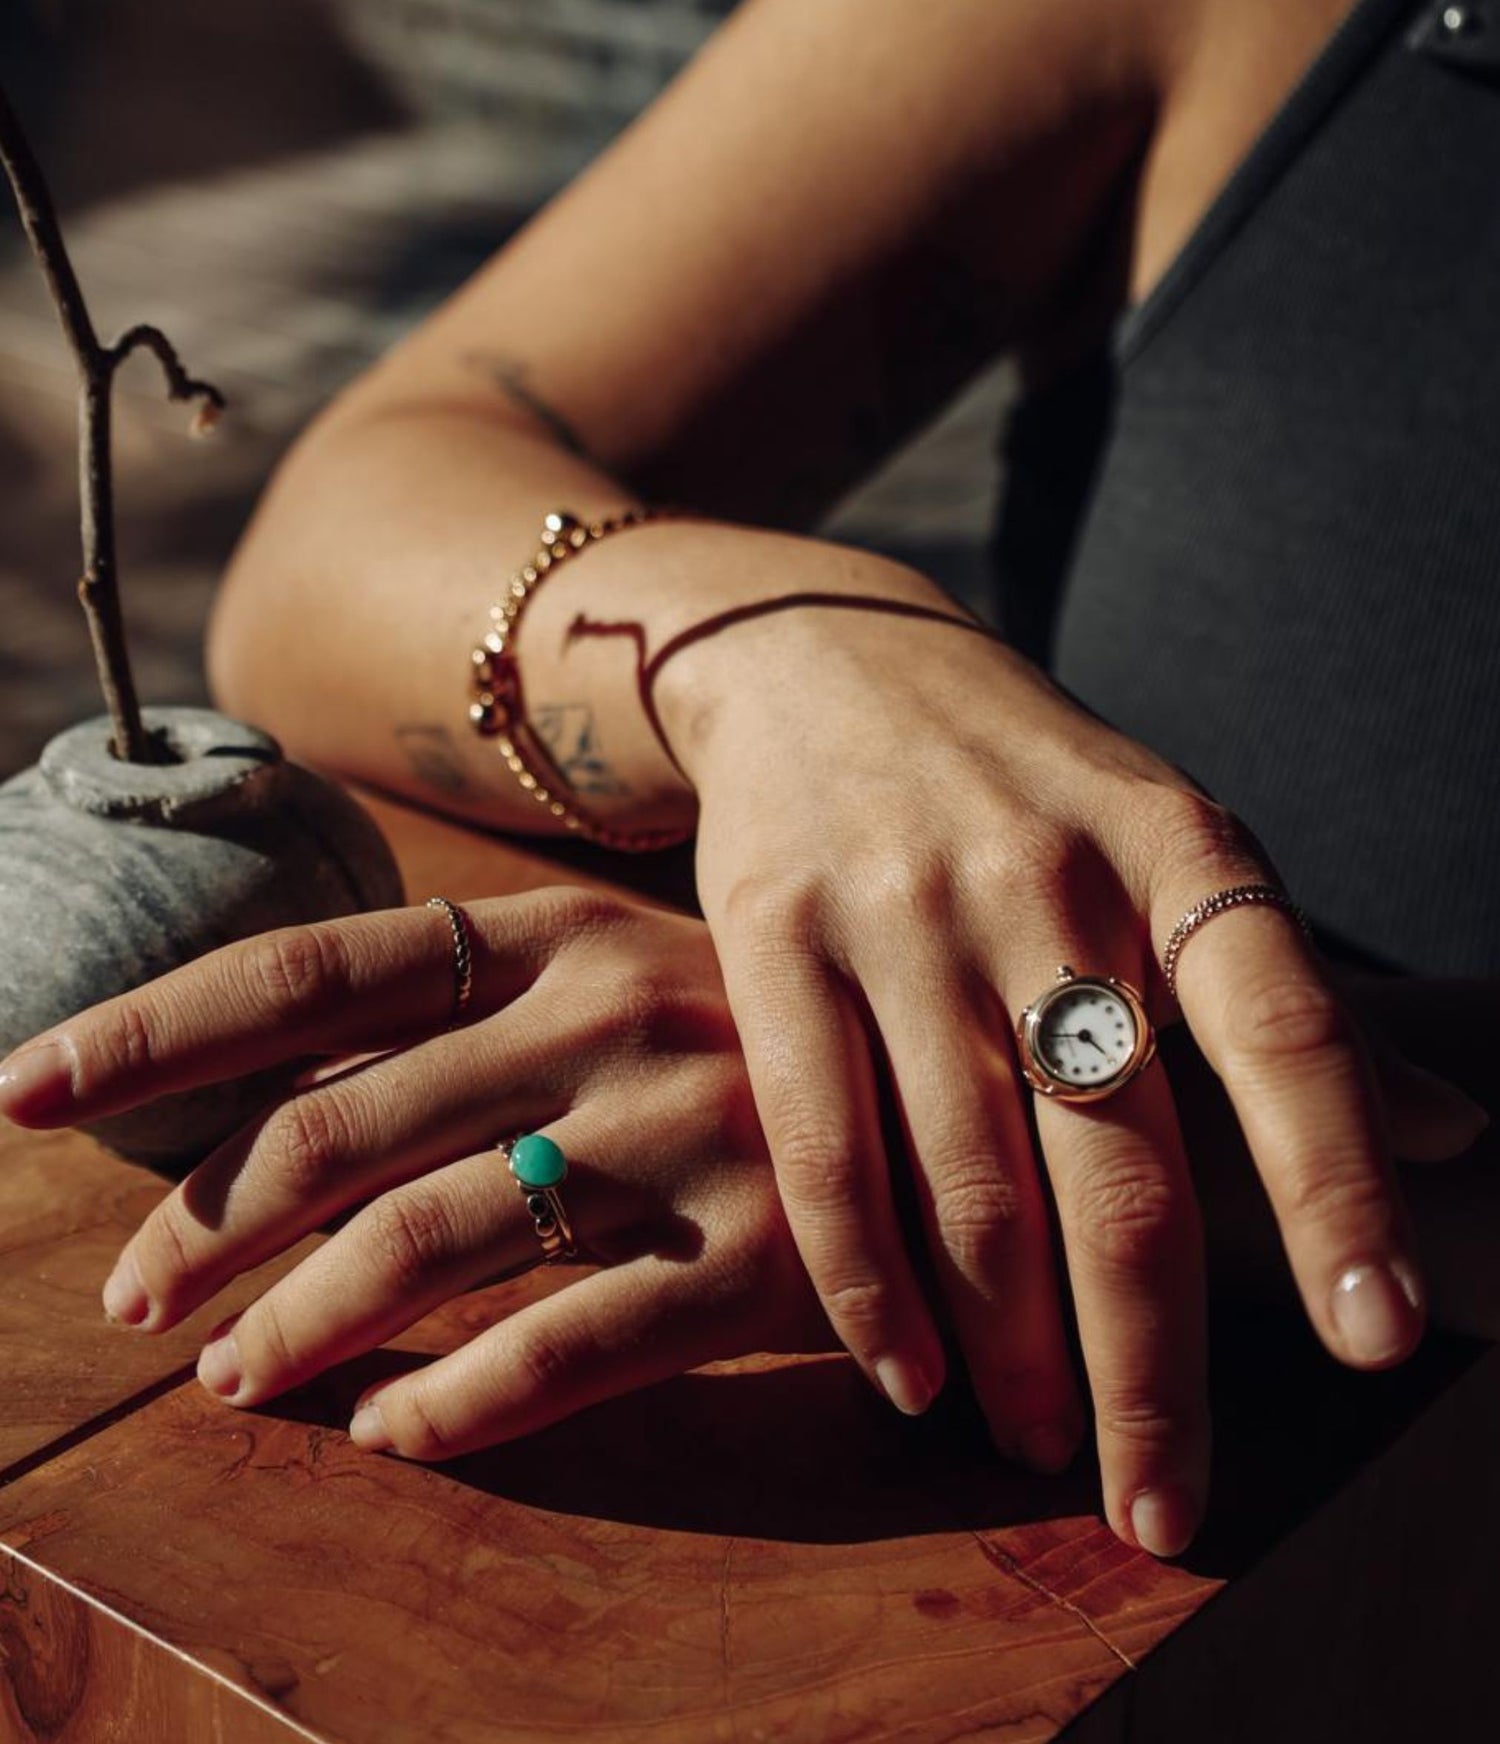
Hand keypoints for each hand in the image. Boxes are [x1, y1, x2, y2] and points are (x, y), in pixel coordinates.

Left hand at [0, 892, 829, 1456]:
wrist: (979, 1097)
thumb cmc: (758, 1048)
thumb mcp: (617, 985)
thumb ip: (465, 1033)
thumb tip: (273, 1108)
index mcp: (553, 934)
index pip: (311, 968)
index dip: (153, 1028)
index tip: (20, 1082)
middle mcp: (606, 1015)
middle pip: (344, 1122)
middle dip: (209, 1225)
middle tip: (134, 1305)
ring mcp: (686, 1131)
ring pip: (433, 1241)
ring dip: (304, 1327)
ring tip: (235, 1382)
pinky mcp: (762, 1254)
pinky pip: (567, 1348)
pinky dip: (457, 1403)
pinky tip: (395, 1432)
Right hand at [662, 587, 1428, 1557]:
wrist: (824, 659)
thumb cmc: (1031, 780)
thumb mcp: (1178, 842)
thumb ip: (1305, 1000)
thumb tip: (1458, 1138)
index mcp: (1178, 849)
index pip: (1285, 1033)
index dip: (1335, 1191)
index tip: (1376, 1340)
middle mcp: (1044, 880)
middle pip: (1120, 1163)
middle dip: (1152, 1366)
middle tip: (1164, 1508)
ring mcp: (902, 909)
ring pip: (973, 1182)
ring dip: (1012, 1352)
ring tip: (1046, 1446)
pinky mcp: (775, 936)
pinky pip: (825, 1148)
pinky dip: (866, 1284)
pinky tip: (905, 1372)